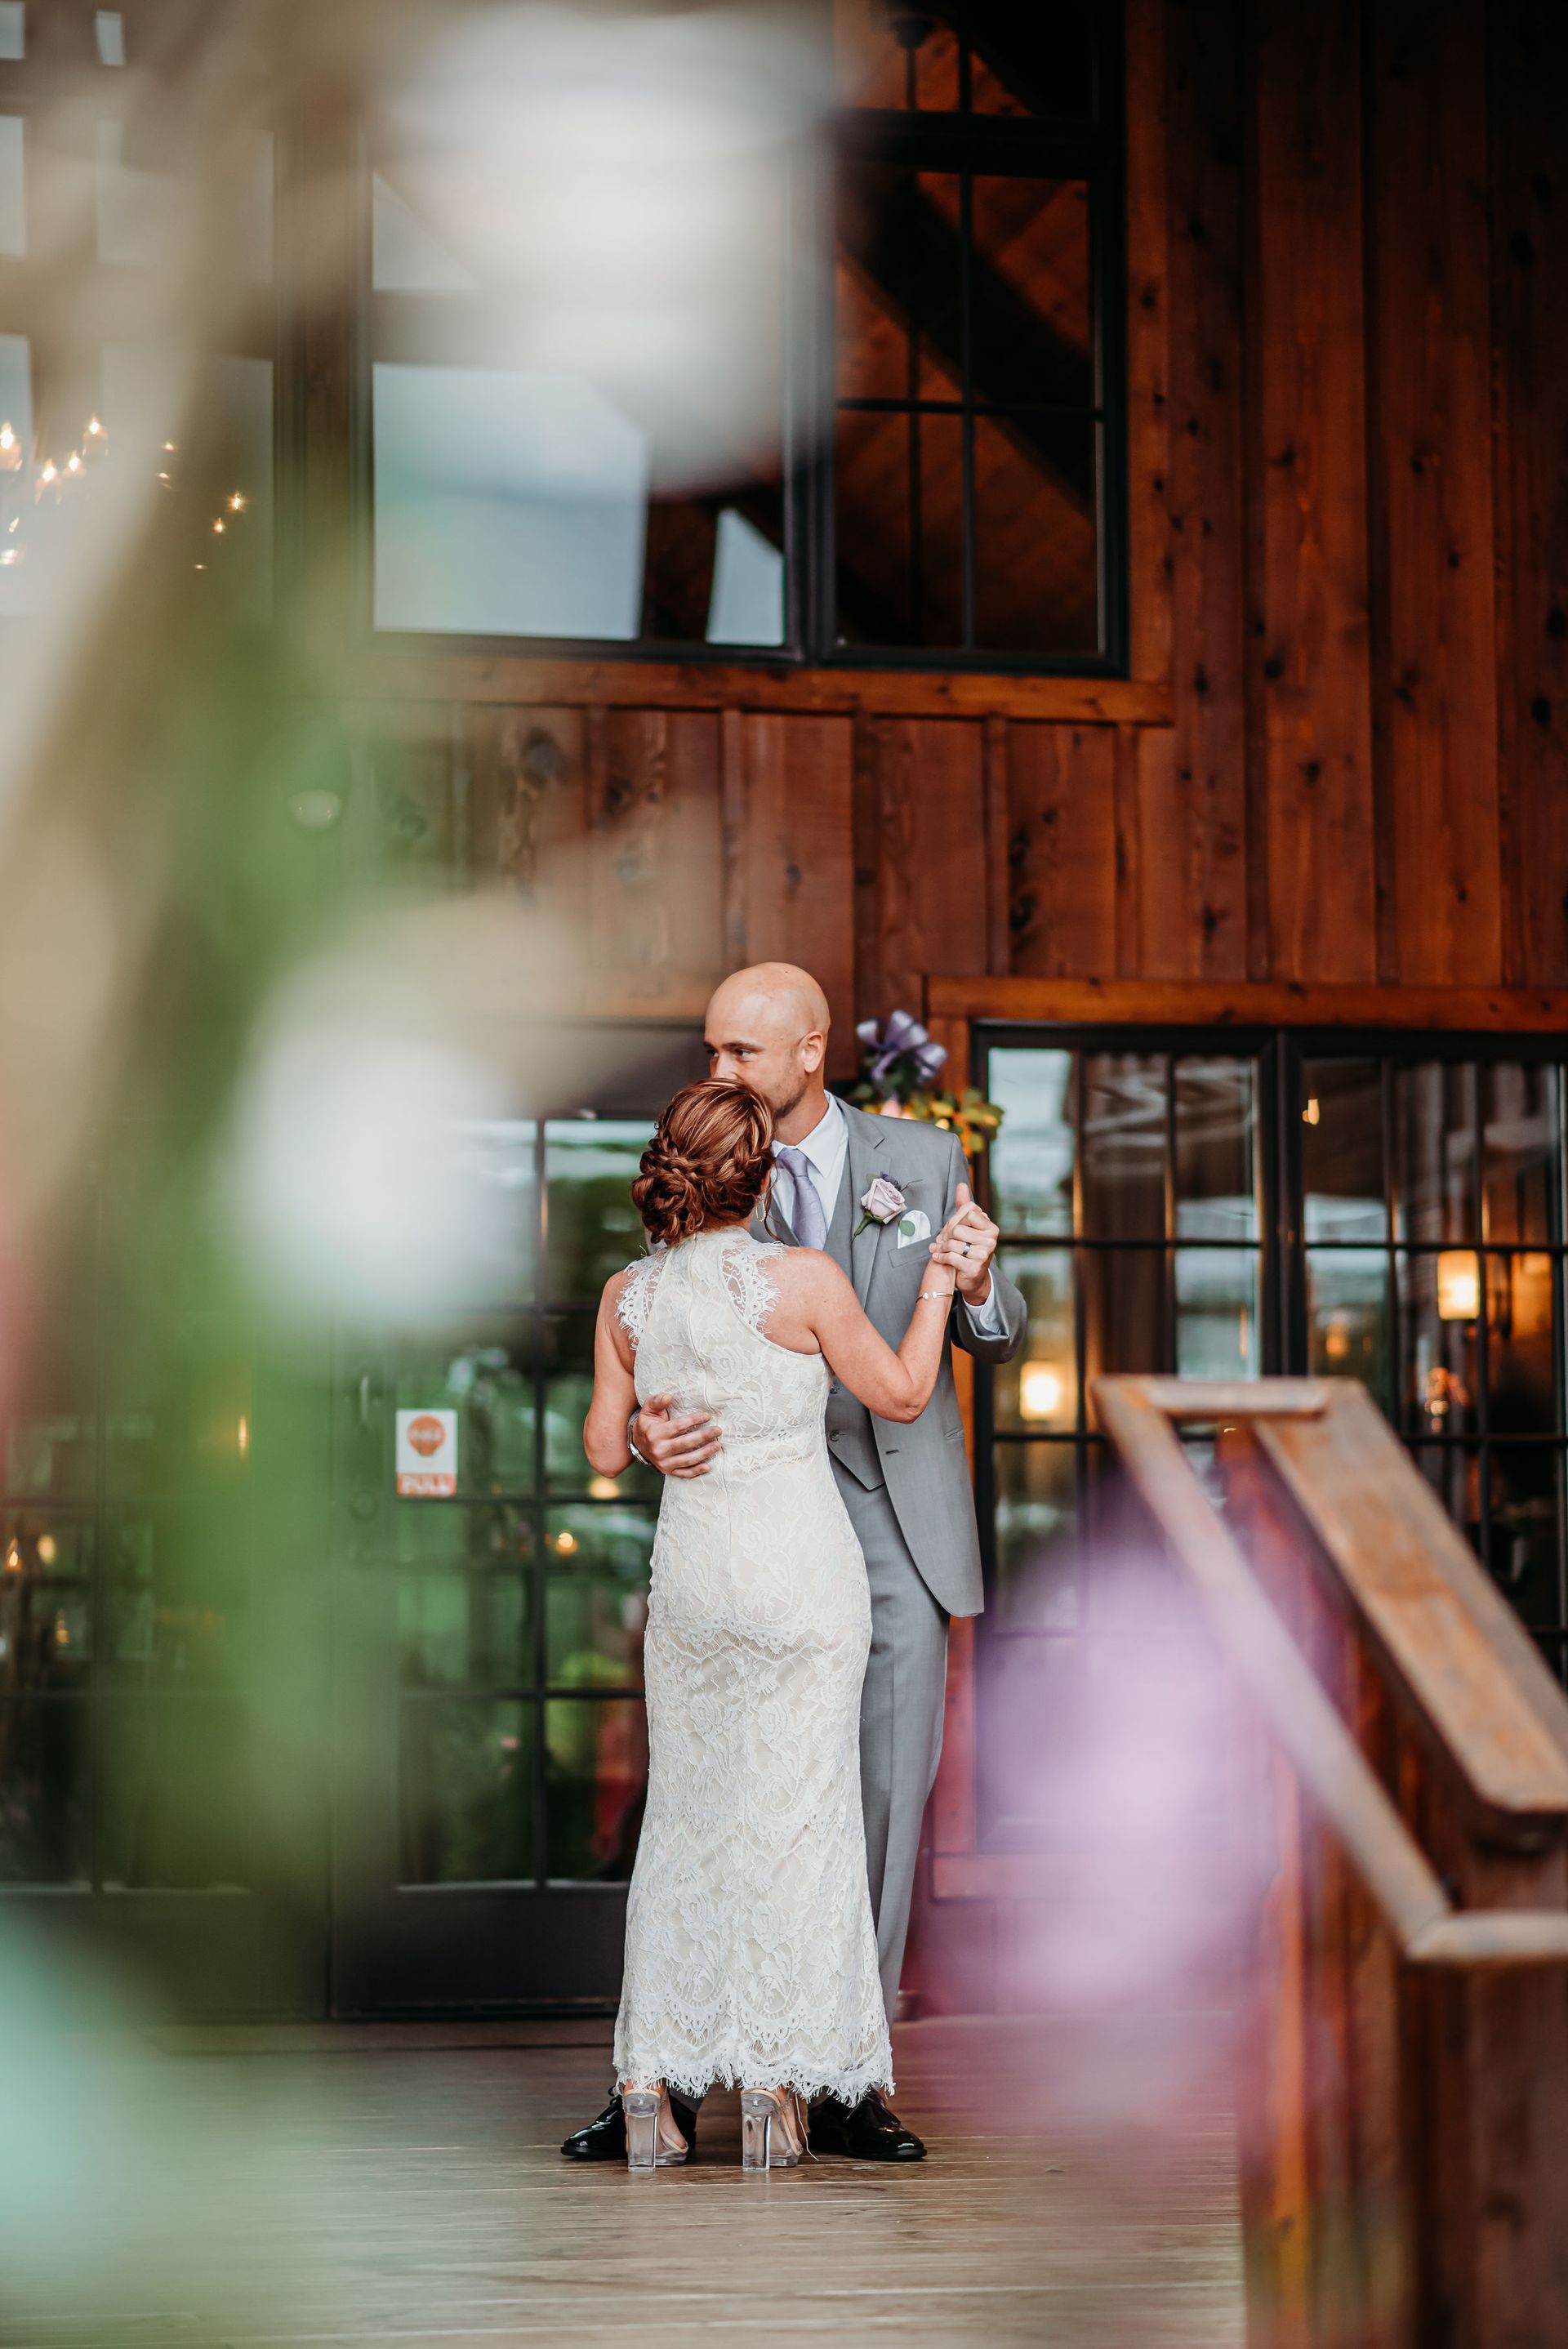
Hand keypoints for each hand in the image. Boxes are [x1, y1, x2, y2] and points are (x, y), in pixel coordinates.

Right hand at [633, 1393, 721, 1478]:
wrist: (638, 1444)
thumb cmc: (648, 1424)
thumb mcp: (648, 1410)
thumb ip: (657, 1402)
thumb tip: (668, 1396)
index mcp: (655, 1434)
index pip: (678, 1426)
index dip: (694, 1420)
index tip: (707, 1416)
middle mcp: (659, 1450)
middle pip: (686, 1443)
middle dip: (704, 1436)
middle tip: (718, 1430)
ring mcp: (664, 1463)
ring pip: (688, 1459)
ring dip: (704, 1453)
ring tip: (717, 1445)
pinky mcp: (668, 1471)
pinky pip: (684, 1473)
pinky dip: (696, 1471)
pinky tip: (708, 1466)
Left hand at [927, 1182, 998, 1304]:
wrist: (973, 1278)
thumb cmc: (969, 1247)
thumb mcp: (968, 1226)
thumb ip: (964, 1206)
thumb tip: (961, 1184)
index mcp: (991, 1228)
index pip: (969, 1213)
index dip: (956, 1220)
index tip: (951, 1228)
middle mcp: (991, 1240)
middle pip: (958, 1228)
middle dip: (946, 1235)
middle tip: (941, 1240)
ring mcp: (984, 1255)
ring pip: (953, 1243)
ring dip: (941, 1247)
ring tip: (938, 1248)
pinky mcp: (975, 1268)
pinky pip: (951, 1257)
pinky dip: (940, 1257)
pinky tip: (937, 1257)